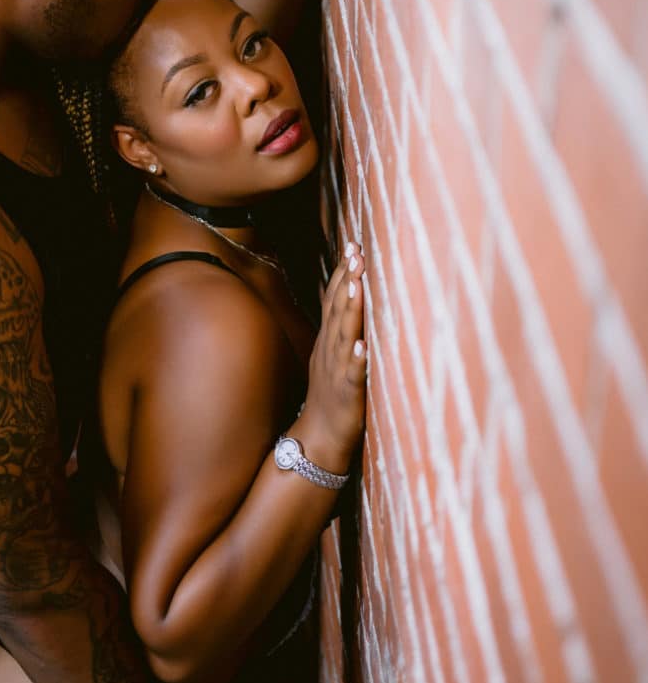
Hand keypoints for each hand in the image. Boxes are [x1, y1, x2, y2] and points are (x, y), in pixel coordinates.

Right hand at [299, 244, 366, 470]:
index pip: (335, 299)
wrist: (319, 437)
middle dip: (346, 280)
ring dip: (349, 310)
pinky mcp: (347, 394)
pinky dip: (356, 359)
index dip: (343, 272)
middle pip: (337, 309)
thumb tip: (354, 300)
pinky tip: (363, 345)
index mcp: (330, 340)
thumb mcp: (334, 356)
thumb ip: (343, 329)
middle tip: (355, 252)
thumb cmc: (332, 396)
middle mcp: (331, 350)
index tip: (352, 245)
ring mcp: (337, 370)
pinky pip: (352, 374)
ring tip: (356, 286)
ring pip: (343, 336)